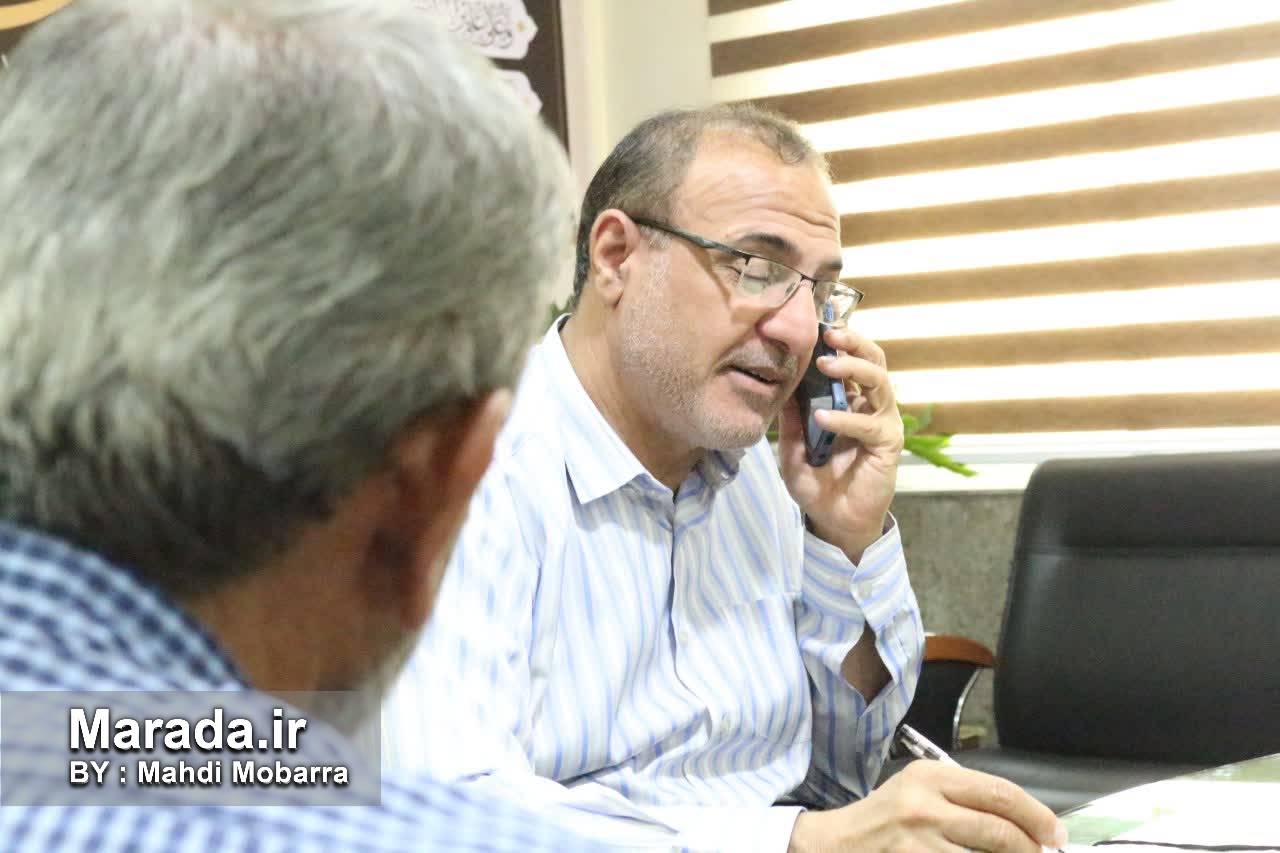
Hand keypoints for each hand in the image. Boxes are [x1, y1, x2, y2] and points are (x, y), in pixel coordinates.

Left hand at [779, 326, 902, 561]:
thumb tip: (777, 379)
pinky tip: (822, 418)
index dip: (837, 339)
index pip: (849, 358)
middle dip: (853, 341)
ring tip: (826, 364)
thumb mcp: (791, 444)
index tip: (814, 323)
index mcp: (849, 399)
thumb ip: (788, 415)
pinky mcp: (888, 443)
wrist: (832, 519)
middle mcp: (869, 405)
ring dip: (854, 367)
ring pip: (880, 380)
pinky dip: (845, 418)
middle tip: (828, 333)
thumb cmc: (815, 481)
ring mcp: (881, 421)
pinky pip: (869, 423)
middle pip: (873, 359)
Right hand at [787, 761, 1067, 852]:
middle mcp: (924, 805)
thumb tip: (1021, 821)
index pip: (999, 792)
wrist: (837, 844)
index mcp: (930, 776)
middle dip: (1031, 847)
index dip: (1036, 815)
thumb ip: (963, 796)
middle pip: (999, 829)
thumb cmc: (884, 819)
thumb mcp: (917, 789)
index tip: (1054, 833)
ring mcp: (918, 842)